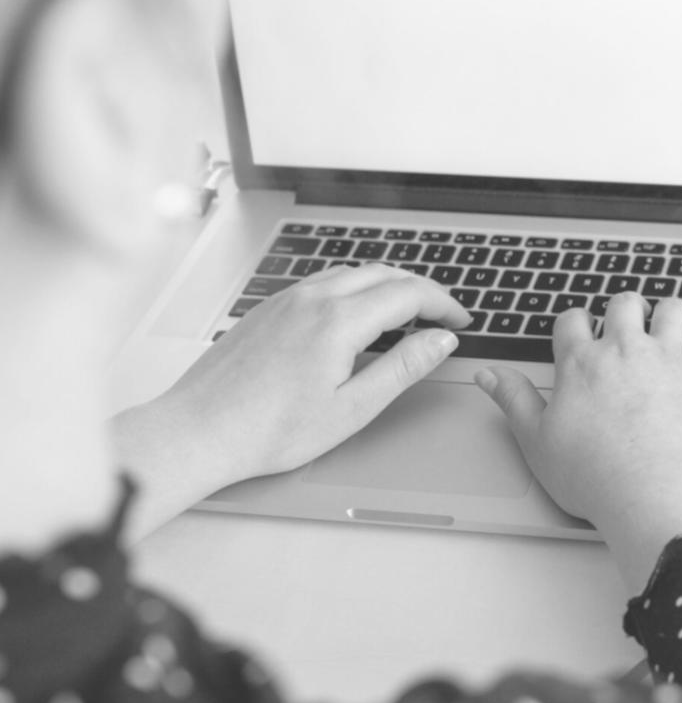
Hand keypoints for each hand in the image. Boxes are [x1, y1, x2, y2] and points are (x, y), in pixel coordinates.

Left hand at [112, 265, 468, 537]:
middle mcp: (312, 299)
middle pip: (384, 274)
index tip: (460, 322)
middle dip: (422, 290)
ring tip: (409, 313)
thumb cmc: (268, 430)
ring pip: (353, 272)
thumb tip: (439, 341)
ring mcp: (287, 299)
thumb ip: (402, 368)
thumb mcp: (352, 409)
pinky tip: (359, 315)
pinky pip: (324, 281)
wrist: (200, 430)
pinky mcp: (269, 307)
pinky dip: (356, 288)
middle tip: (443, 316)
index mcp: (338, 322)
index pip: (409, 294)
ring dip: (389, 285)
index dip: (443, 304)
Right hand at [473, 293, 681, 589]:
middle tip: (627, 329)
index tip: (580, 337)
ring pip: (672, 309)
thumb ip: (513, 400)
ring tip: (671, 326)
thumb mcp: (536, 441)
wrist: (649, 491)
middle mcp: (624, 349)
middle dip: (625, 311)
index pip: (572, 321)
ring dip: (671, 314)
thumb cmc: (594, 475)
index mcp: (581, 363)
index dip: (576, 326)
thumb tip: (489, 375)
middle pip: (624, 304)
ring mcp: (668, 356)